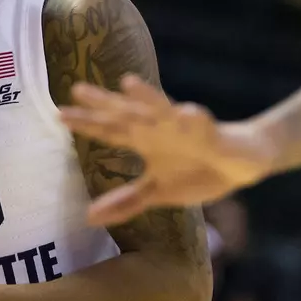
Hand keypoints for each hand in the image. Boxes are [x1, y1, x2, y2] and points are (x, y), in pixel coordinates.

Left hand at [59, 74, 276, 224]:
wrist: (240, 164)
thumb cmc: (196, 172)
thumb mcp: (158, 192)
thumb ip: (126, 201)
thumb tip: (88, 217)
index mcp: (146, 142)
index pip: (111, 131)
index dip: (87, 124)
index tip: (60, 115)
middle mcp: (159, 129)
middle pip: (129, 113)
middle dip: (106, 103)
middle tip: (77, 89)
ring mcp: (185, 128)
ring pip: (163, 109)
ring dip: (147, 97)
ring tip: (128, 83)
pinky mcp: (211, 133)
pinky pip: (203, 125)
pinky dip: (195, 119)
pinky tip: (187, 113)